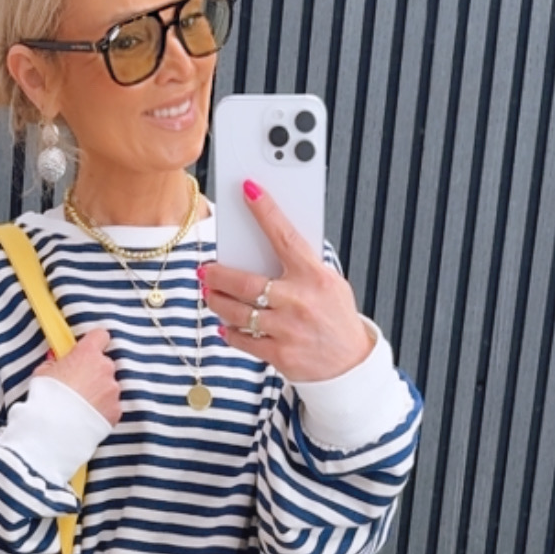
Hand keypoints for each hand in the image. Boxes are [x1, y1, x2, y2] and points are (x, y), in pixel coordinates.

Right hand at [43, 327, 121, 423]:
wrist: (55, 428)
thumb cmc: (47, 397)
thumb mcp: (42, 373)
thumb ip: (54, 363)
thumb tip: (55, 359)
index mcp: (87, 353)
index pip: (101, 336)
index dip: (95, 342)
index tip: (89, 349)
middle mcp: (105, 368)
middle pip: (104, 364)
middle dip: (94, 372)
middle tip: (79, 384)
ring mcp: (113, 389)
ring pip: (109, 386)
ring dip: (99, 392)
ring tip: (81, 405)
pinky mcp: (116, 409)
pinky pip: (111, 406)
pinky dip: (103, 409)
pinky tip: (88, 416)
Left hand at [200, 180, 374, 381]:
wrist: (349, 363)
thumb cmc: (336, 317)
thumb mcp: (330, 283)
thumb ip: (302, 266)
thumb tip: (268, 243)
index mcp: (314, 276)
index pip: (284, 236)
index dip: (265, 211)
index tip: (248, 190)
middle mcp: (298, 301)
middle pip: (244, 282)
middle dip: (217, 274)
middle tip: (205, 270)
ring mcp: (287, 329)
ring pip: (236, 311)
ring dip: (216, 301)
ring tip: (210, 294)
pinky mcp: (278, 353)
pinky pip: (241, 339)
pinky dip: (229, 331)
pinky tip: (225, 324)